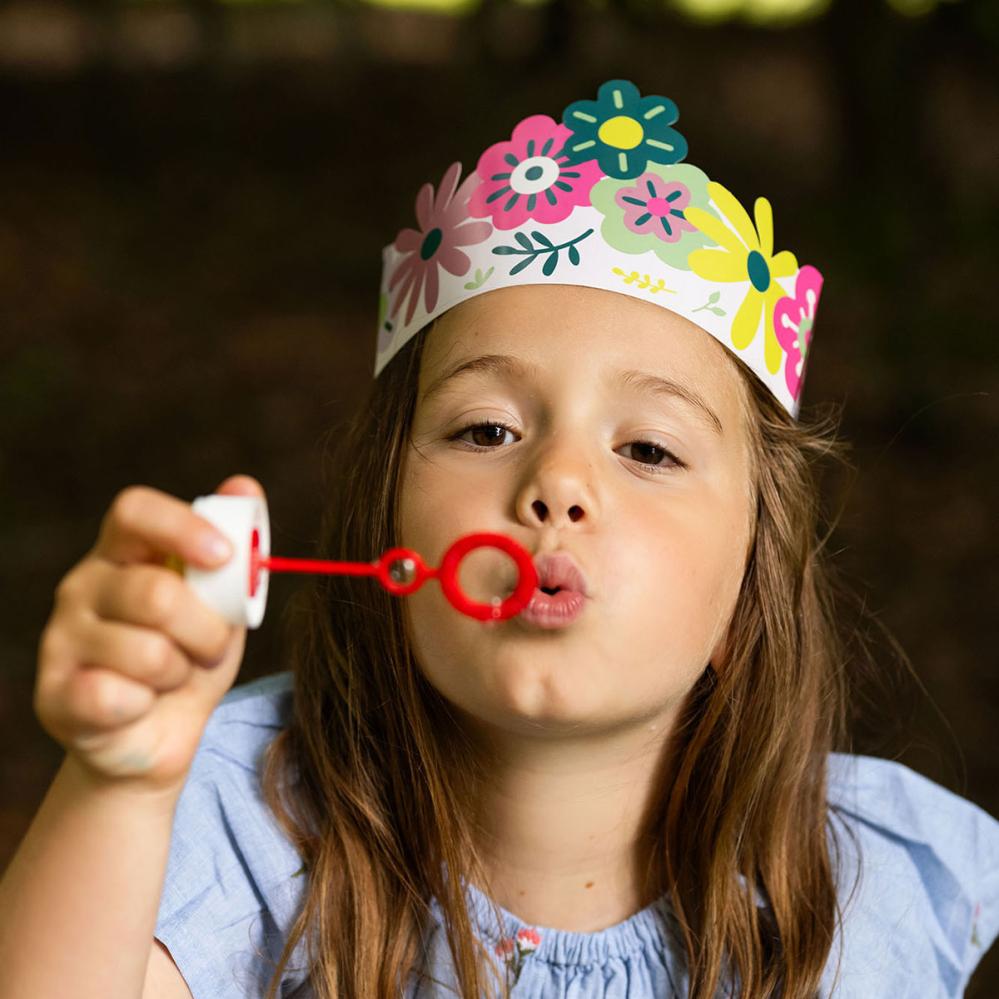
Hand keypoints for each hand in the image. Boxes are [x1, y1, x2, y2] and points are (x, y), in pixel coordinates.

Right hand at [33, 475, 265, 795]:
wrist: (159, 735)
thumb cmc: (192, 656)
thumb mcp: (223, 604)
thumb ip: (235, 552)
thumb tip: (244, 485)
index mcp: (123, 552)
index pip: (134, 511)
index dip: (181, 528)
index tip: (224, 557)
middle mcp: (82, 585)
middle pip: (156, 593)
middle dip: (206, 631)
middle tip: (209, 648)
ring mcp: (60, 638)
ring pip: (147, 652)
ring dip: (180, 673)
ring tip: (171, 677)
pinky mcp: (54, 693)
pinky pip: (120, 696)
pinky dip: (148, 705)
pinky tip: (139, 704)